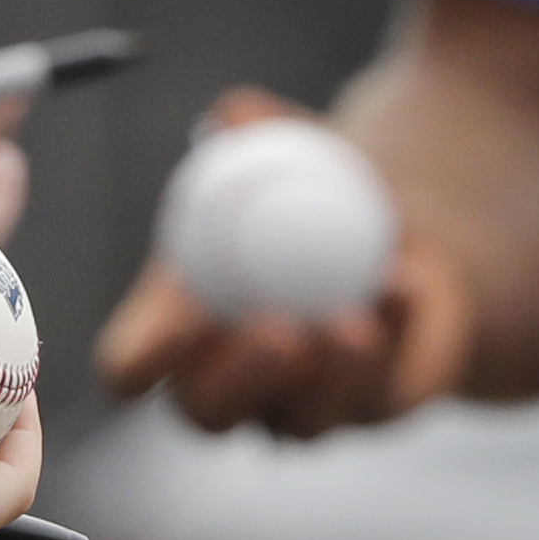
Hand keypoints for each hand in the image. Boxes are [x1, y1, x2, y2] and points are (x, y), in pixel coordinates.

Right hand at [92, 90, 473, 439]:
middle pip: (207, 414)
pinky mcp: (372, 409)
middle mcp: (230, 386)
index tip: (183, 316)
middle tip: (278, 330)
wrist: (399, 219)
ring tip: (353, 316)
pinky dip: (394, 340)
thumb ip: (254, 130)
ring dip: (329, 373)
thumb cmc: (312, 183)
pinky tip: (406, 288)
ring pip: (301, 424)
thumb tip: (232, 115)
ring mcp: (300, 410)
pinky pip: (380, 395)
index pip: (132, 368)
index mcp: (177, 331)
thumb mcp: (284, 147)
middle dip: (236, 382)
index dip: (143, 358)